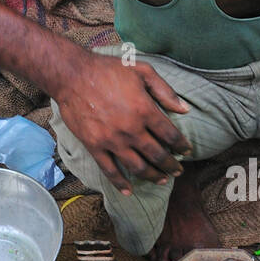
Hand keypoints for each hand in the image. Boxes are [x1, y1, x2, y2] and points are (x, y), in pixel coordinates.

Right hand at [55, 52, 192, 191]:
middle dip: (171, 165)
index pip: (170, 135)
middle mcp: (131, 129)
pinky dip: (120, 183)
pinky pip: (109, 170)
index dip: (182, 145)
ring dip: (152, 176)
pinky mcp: (95, 146)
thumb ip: (165, 91)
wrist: (72, 75)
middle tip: (178, 170)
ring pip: (137, 167)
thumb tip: (185, 110)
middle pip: (157, 155)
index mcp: (145, 110)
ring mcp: (112, 141)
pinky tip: (129, 191)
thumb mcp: (142, 71)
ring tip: (162, 180)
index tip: (187, 151)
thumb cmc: (108, 69)